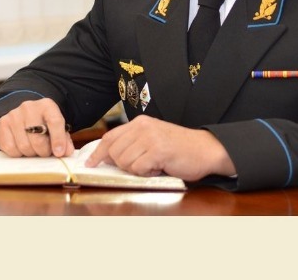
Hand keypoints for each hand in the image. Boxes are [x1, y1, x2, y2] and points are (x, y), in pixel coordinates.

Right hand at [0, 98, 74, 157]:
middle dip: (43, 151)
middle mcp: (29, 108)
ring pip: (24, 146)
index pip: (54, 121)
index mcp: (47, 106)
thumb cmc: (44, 123)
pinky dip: (17, 153)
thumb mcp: (57, 127)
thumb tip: (66, 152)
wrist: (26, 114)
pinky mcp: (2, 124)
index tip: (59, 153)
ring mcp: (14, 115)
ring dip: (31, 153)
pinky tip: (22, 148)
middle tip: (46, 153)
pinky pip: (10, 148)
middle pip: (38, 139)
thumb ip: (64, 139)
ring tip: (34, 149)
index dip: (58, 139)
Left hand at [85, 115, 235, 180]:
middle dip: (122, 165)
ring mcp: (150, 138)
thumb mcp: (153, 139)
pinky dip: (146, 174)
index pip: (110, 137)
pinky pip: (138, 168)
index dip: (97, 152)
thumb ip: (133, 143)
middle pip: (114, 152)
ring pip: (124, 161)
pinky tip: (158, 168)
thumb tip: (109, 157)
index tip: (90, 163)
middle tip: (141, 166)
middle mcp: (143, 127)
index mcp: (140, 123)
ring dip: (136, 170)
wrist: (206, 149)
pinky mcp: (158, 151)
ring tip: (152, 165)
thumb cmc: (179, 148)